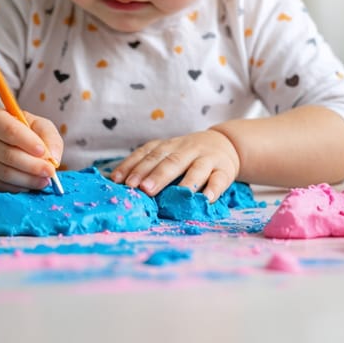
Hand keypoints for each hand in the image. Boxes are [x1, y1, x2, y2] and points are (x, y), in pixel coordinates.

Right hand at [0, 109, 62, 191]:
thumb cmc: (22, 131)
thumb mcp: (37, 125)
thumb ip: (49, 137)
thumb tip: (54, 159)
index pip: (10, 130)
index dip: (27, 142)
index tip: (44, 152)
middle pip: (7, 155)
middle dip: (32, 166)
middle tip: (50, 172)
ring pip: (4, 173)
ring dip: (28, 179)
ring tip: (45, 181)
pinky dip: (18, 187)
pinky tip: (31, 185)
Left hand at [111, 130, 239, 201]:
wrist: (226, 143)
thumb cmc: (188, 154)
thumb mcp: (168, 153)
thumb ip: (148, 164)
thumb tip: (117, 182)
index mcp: (168, 146)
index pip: (148, 153)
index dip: (134, 166)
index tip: (120, 180)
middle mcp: (186, 149)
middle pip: (170, 161)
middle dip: (156, 175)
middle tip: (143, 188)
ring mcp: (207, 159)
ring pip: (196, 169)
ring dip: (186, 182)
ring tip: (176, 195)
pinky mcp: (224, 170)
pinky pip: (219, 180)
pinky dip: (213, 189)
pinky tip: (206, 199)